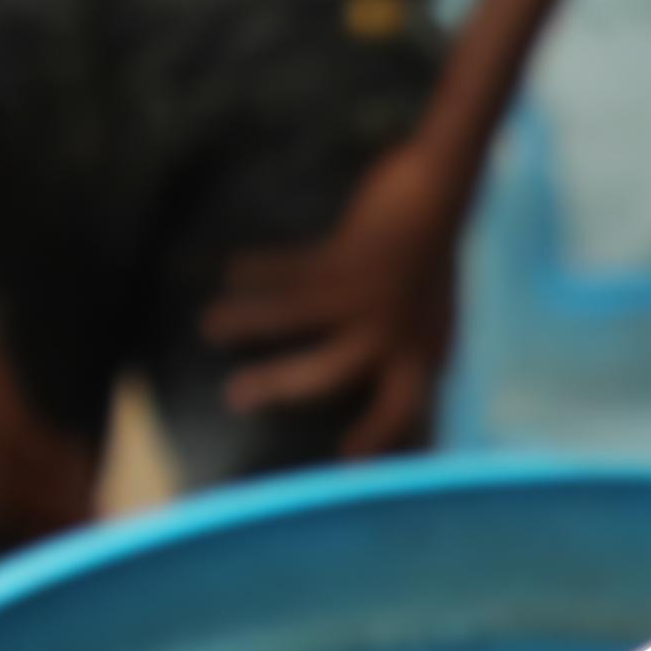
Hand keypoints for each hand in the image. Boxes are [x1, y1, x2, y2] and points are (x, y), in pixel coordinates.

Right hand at [200, 130, 478, 451]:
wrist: (441, 190)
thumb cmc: (429, 260)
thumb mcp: (430, 318)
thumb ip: (408, 356)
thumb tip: (390, 402)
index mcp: (423, 353)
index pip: (402, 410)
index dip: (375, 438)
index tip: (345, 460)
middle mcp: (398, 331)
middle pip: (329, 375)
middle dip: (278, 386)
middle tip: (234, 396)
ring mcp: (374, 294)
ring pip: (295, 317)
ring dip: (249, 321)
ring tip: (209, 325)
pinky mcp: (350, 256)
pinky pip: (290, 270)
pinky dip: (259, 271)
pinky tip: (234, 270)